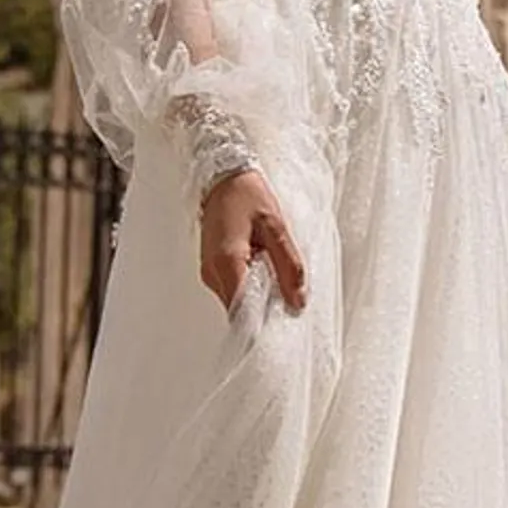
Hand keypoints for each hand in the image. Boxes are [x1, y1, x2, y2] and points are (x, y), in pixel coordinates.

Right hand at [201, 169, 307, 314]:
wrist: (224, 177)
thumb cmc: (247, 194)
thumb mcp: (277, 227)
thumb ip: (289, 266)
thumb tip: (297, 301)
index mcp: (228, 262)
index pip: (243, 312)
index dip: (262, 327)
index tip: (279, 331)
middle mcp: (213, 272)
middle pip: (239, 312)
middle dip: (263, 311)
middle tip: (285, 296)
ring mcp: (209, 273)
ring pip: (236, 304)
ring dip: (257, 299)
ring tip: (273, 273)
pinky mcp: (212, 270)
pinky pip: (232, 290)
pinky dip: (249, 289)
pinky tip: (262, 269)